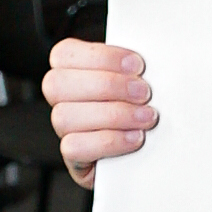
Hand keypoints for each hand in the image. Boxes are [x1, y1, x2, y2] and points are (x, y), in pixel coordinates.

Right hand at [42, 39, 157, 191]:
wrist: (153, 152)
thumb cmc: (144, 105)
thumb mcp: (140, 79)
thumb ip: (135, 67)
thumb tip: (154, 57)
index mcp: (73, 70)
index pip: (64, 54)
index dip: (101, 57)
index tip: (138, 64)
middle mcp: (62, 99)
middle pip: (57, 84)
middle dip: (107, 85)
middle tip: (144, 92)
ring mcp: (64, 130)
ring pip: (64, 117)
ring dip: (113, 114)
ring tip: (146, 117)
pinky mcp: (74, 158)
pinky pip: (73, 148)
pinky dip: (109, 141)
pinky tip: (135, 137)